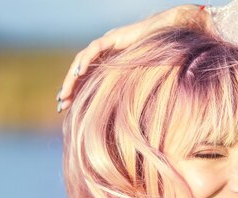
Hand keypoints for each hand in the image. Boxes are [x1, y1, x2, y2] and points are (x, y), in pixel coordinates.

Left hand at [57, 4, 212, 111]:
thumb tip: (137, 123)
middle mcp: (108, 55)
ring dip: (72, 78)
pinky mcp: (115, 38)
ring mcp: (109, 44)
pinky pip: (95, 49)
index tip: (67, 109)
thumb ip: (138, 95)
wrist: (176, 34)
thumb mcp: (148, 84)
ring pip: (82, 61)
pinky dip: (85, 61)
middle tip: (60, 105)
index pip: (89, 80)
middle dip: (70, 89)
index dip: (77, 94)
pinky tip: (78, 74)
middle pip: (82, 72)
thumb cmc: (168, 60)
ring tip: (65, 94)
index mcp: (113, 66)